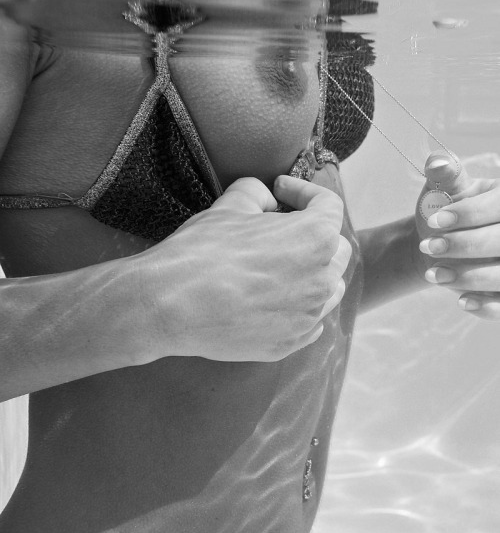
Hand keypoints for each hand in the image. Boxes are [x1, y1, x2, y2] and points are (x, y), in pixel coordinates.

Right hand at [128, 176, 351, 362]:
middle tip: (283, 227)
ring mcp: (309, 316)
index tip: (280, 190)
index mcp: (315, 238)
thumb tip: (268, 200)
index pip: (328, 206)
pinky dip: (298, 306)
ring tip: (282, 265)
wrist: (172, 304)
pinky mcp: (290, 343)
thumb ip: (258, 192)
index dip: (304, 191)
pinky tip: (272, 298)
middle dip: (314, 233)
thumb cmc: (203, 250)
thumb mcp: (231, 205)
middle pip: (336, 249)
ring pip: (329, 289)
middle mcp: (322, 279)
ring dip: (312, 272)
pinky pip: (309, 320)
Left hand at [416, 150, 499, 319]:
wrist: (437, 244)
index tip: (436, 220)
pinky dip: (488, 306)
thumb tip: (438, 160)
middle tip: (427, 247)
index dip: (470, 213)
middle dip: (465, 245)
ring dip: (470, 277)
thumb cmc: (443, 210)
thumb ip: (443, 176)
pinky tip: (462, 302)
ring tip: (433, 275)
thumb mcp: (442, 190)